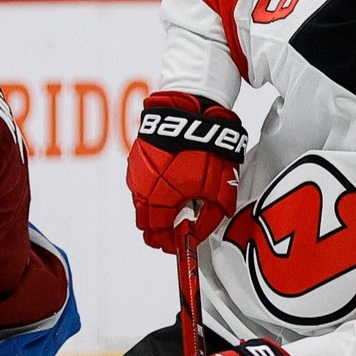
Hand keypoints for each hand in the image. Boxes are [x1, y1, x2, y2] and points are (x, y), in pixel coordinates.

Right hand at [127, 91, 246, 253]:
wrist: (192, 110)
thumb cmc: (206, 148)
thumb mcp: (219, 190)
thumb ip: (209, 218)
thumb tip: (199, 233)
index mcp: (160, 199)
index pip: (157, 234)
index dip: (169, 243)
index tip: (179, 244)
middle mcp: (143, 188)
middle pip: (145, 222)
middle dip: (160, 228)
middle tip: (177, 226)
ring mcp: (137, 172)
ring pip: (142, 202)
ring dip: (157, 208)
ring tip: (178, 201)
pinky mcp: (136, 158)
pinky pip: (142, 183)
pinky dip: (154, 188)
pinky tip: (171, 181)